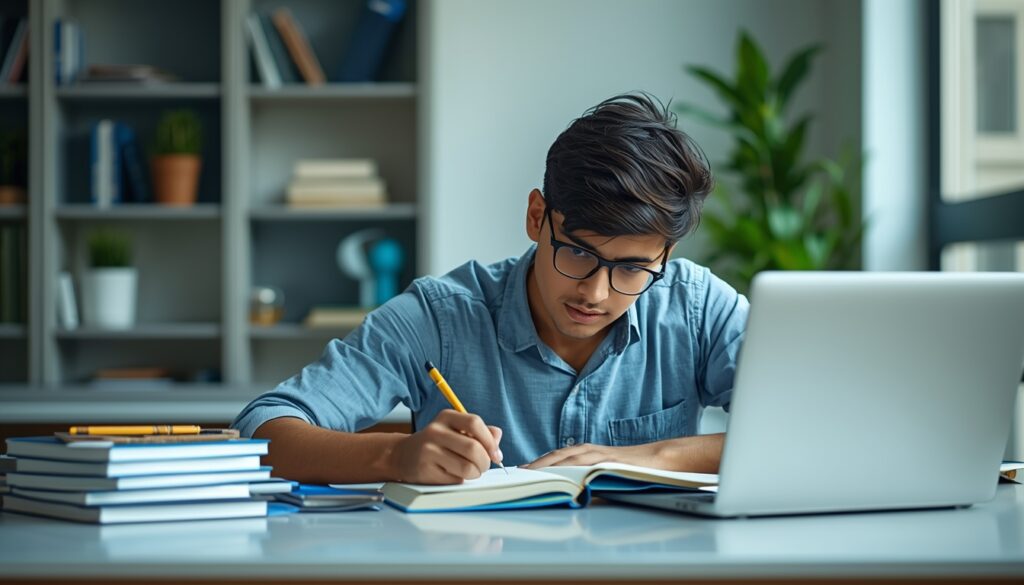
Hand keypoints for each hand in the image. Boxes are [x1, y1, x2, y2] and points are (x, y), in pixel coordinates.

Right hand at [387, 409, 502, 483]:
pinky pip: (455, 479)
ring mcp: (428, 451)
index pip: (474, 423)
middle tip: (484, 466)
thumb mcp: (457, 431)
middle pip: (473, 448)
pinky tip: (452, 474)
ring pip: (467, 467)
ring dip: (475, 473)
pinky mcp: (425, 470)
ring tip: (471, 471)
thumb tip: (497, 442)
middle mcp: (436, 431)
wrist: (403, 455)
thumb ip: (480, 433)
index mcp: (446, 417)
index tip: (495, 454)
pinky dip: (460, 480)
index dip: (490, 441)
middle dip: (485, 462)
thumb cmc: (438, 443)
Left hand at [522, 442, 662, 469]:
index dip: (536, 464)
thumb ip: (584, 480)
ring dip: (548, 465)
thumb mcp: (602, 473)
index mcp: (584, 452)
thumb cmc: (629, 468)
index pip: (554, 458)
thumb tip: (565, 495)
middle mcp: (588, 450)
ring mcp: (598, 454)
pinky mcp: (608, 460)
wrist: (658, 459)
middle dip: (536, 465)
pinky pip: (586, 463)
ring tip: (531, 474)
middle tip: (518, 474)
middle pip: (555, 456)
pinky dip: (571, 467)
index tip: (519, 473)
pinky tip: (560, 474)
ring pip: (567, 458)